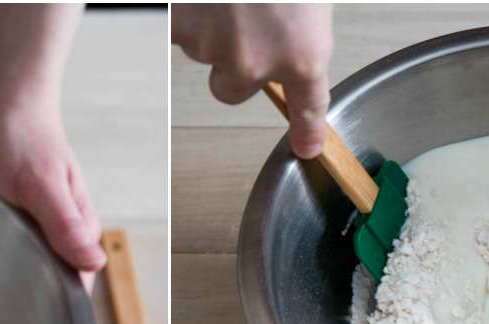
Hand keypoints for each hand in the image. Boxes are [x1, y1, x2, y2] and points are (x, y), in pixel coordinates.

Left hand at [0, 4, 105, 279]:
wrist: (7, 110)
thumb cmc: (26, 141)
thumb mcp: (43, 185)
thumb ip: (65, 225)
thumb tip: (94, 264)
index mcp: (81, 230)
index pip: (78, 285)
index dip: (58, 306)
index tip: (29, 320)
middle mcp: (66, 234)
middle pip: (54, 283)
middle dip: (31, 298)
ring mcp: (43, 230)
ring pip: (32, 269)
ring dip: (11, 278)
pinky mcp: (21, 224)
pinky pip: (14, 252)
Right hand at [172, 4, 333, 158]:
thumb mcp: (315, 1)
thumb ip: (303, 29)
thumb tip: (294, 35)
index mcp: (303, 54)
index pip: (307, 107)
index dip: (306, 131)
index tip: (305, 146)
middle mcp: (255, 63)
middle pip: (233, 87)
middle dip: (235, 62)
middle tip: (245, 21)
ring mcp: (215, 48)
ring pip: (204, 51)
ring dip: (213, 28)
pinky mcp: (183, 25)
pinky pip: (173, 33)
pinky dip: (181, 19)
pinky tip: (196, 3)